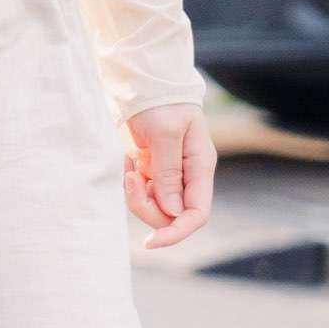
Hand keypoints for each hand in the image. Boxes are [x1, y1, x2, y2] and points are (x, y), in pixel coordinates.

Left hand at [124, 100, 215, 248]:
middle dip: (146, 207)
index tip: (150, 242)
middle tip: (130, 179)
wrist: (144, 85)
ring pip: (154, 206)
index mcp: (201, 168)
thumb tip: (173, 211)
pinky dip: (130, 184)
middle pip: (171, 215)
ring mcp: (170, 175)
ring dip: (135, 194)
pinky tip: (127, 159)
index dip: (177, 233)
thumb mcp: (166, 134)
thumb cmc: (160, 104)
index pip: (197, 214)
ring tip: (128, 166)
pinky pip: (140, 192)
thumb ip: (169, 172)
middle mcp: (188, 176)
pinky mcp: (152, 171)